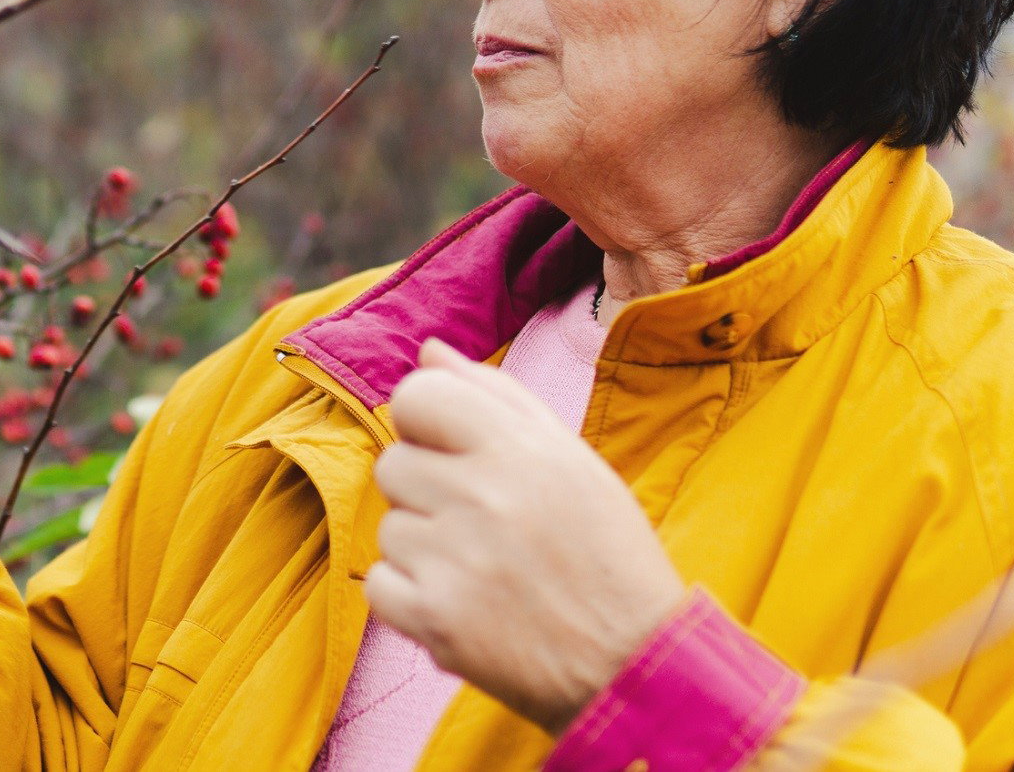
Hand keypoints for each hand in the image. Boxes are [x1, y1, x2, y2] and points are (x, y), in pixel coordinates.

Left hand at [363, 337, 685, 733]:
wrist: (635, 664)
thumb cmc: (604, 553)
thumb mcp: (570, 459)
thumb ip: (495, 396)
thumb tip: (427, 350)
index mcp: (521, 448)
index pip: (415, 396)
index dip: (425, 423)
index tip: (453, 452)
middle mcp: (484, 496)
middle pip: (393, 465)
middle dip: (427, 492)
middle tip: (485, 525)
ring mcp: (454, 560)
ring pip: (389, 527)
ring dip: (424, 549)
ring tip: (486, 571)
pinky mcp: (435, 619)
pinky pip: (379, 585)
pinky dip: (412, 599)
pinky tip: (466, 606)